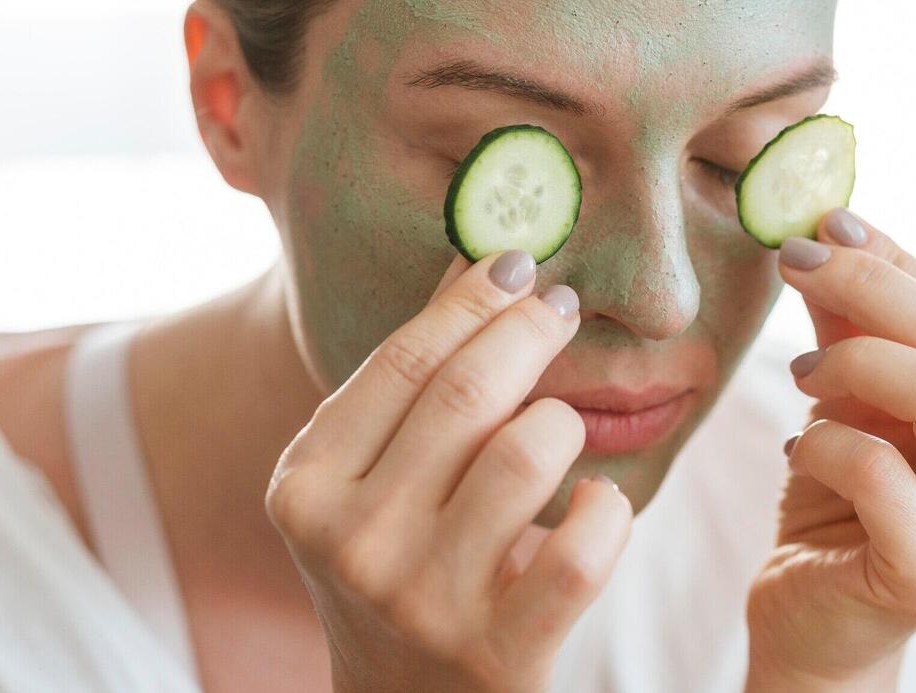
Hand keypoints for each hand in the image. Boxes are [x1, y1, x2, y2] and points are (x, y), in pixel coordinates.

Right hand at [265, 250, 631, 692]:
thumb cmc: (395, 566)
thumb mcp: (368, 479)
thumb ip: (409, 379)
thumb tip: (479, 263)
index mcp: (307, 487)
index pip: (403, 361)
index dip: (472, 301)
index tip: (519, 264)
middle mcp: (352, 542)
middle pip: (467, 394)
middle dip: (529, 331)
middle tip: (560, 309)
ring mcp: (421, 601)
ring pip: (529, 454)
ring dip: (563, 425)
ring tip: (561, 430)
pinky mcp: (497, 652)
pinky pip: (583, 549)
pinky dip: (607, 510)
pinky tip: (595, 502)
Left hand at [744, 209, 915, 691]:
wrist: (813, 602)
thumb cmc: (841, 492)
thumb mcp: (848, 388)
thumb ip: (852, 315)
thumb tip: (833, 223)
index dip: (894, 262)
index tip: (824, 226)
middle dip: (869, 286)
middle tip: (794, 262)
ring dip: (854, 362)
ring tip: (798, 373)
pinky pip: (879, 470)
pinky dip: (821, 440)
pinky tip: (794, 446)